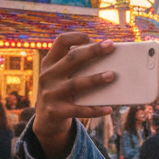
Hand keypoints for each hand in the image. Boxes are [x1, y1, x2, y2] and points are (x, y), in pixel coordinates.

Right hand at [33, 33, 115, 158]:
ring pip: (75, 84)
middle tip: (111, 46)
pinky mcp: (56, 111)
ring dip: (95, 79)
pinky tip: (109, 109)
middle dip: (92, 51)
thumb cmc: (63, 92)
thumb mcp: (63, 77)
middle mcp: (47, 75)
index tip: (93, 39)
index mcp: (50, 63)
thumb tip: (112, 61)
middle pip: (71, 59)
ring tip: (112, 75)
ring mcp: (50, 93)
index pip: (60, 41)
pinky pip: (79, 110)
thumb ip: (77, 67)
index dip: (77, 37)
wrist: (46, 121)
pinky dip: (95, 110)